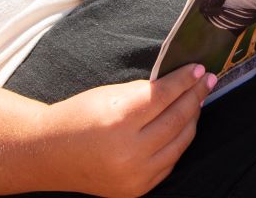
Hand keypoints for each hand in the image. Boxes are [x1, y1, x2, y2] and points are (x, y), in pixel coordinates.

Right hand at [39, 66, 211, 197]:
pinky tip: (182, 126)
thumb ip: (144, 92)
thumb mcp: (109, 96)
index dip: (184, 80)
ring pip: (179, 143)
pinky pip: (169, 163)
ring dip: (192, 119)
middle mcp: (129, 152)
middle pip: (176, 119)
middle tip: (205, 80)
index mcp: (119, 121)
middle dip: (195, 96)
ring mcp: (135, 175)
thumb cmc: (77, 118)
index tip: (198, 69)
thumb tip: (178, 84)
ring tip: (197, 100)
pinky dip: (178, 142)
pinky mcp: (137, 189)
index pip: (163, 96)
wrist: (49, 155)